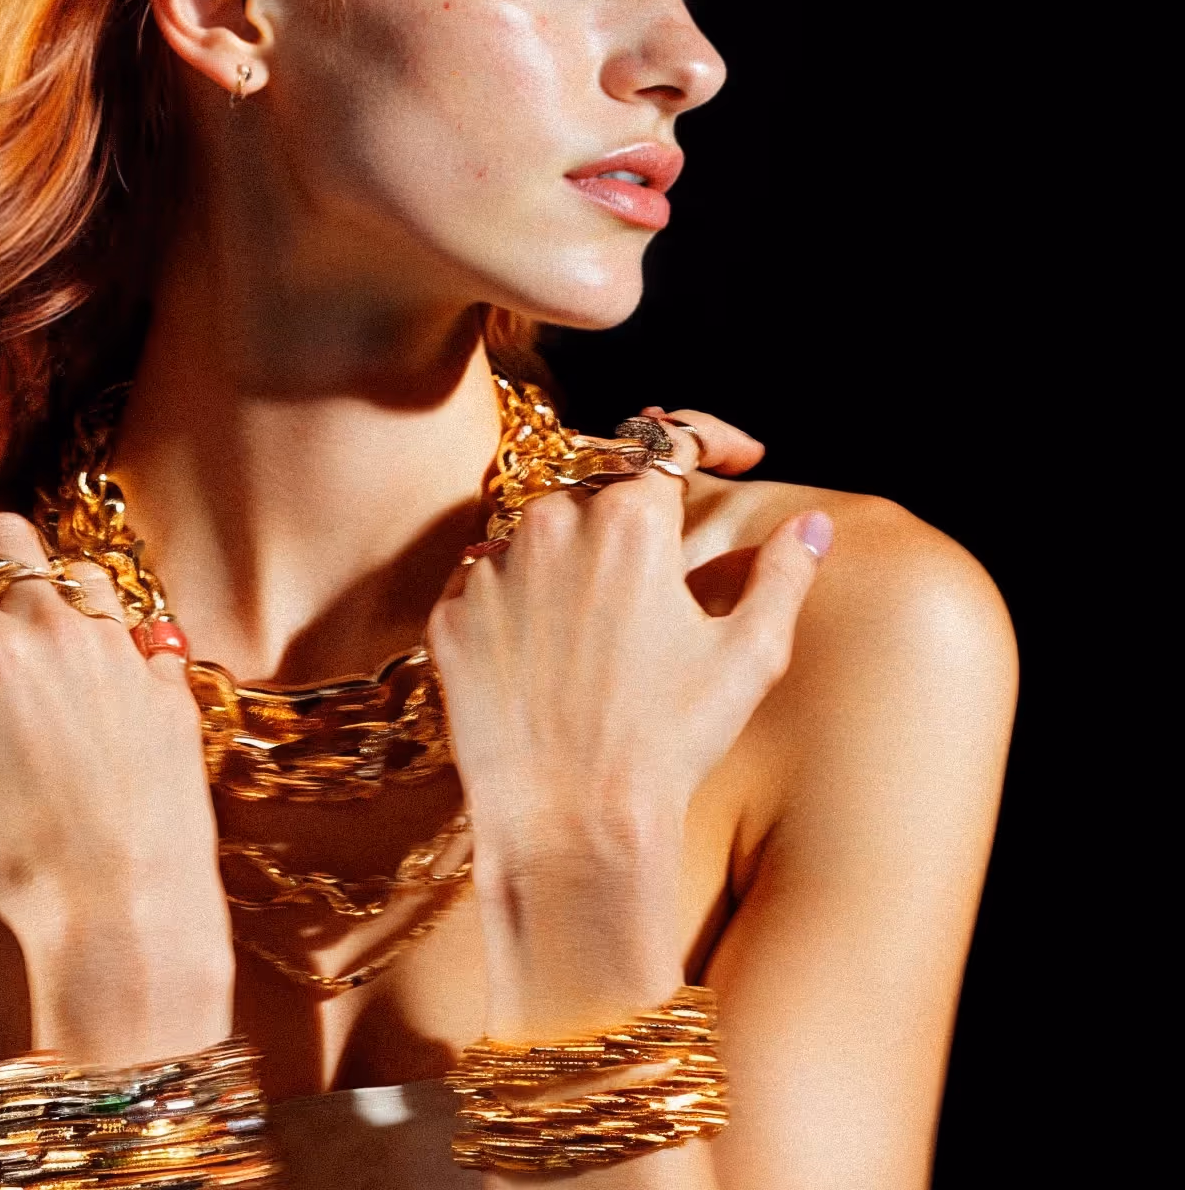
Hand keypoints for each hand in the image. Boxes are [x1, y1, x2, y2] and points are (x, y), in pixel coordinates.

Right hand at [0, 512, 231, 1062]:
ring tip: (17, 607)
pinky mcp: (167, 682)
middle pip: (5, 536)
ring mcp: (120, 650)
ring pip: (78, 571)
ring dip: (40, 576)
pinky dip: (107, 629)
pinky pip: (138, 627)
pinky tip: (91, 659)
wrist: (125, 905)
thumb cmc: (13, 863)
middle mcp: (56, 631)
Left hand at [427, 414, 829, 1031]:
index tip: (735, 454)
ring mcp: (490, 570)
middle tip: (659, 585)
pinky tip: (547, 665)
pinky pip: (488, 587)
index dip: (709, 437)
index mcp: (628, 522)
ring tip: (600, 644)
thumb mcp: (747, 658)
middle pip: (597, 492)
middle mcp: (549, 525)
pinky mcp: (449, 616)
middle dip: (632, 523)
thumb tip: (812, 528)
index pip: (668, 439)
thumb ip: (783, 576)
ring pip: (537, 538)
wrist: (571, 825)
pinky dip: (519, 608)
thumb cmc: (669, 743)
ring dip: (570, 566)